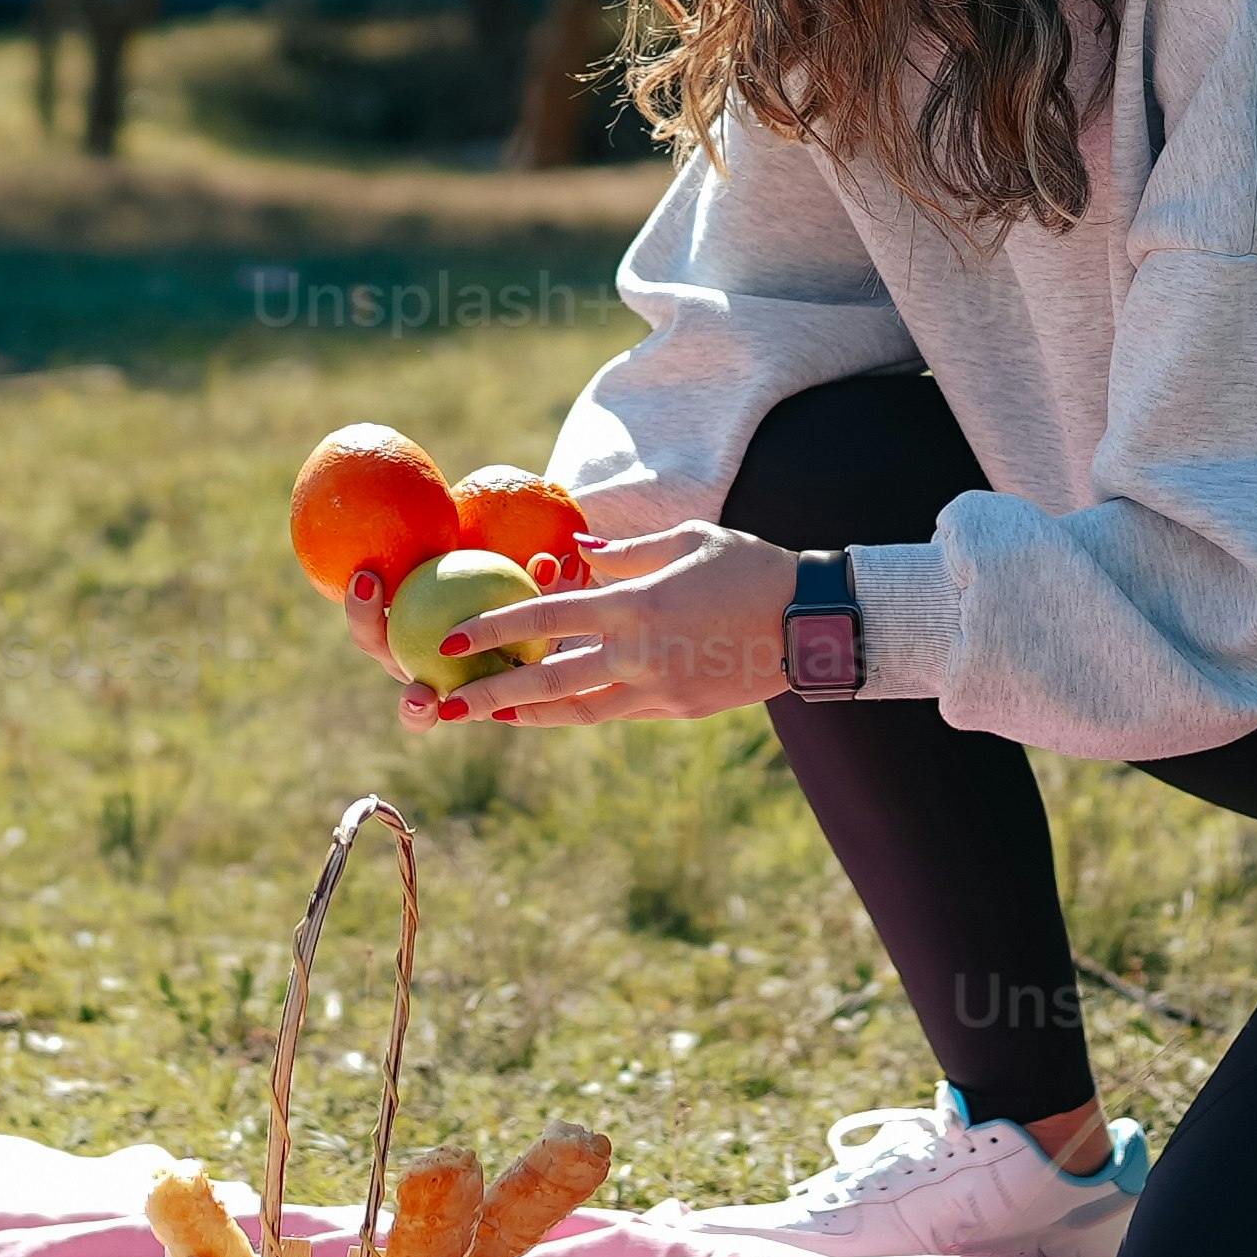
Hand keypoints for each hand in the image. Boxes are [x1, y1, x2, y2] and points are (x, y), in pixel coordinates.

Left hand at [406, 517, 805, 729]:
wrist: (812, 623)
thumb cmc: (751, 567)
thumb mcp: (688, 539)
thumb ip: (624, 552)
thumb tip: (575, 553)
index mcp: (636, 606)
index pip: (547, 620)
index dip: (494, 629)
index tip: (452, 639)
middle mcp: (640, 654)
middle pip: (548, 682)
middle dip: (491, 695)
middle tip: (444, 705)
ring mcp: (658, 690)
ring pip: (577, 711)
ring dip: (527, 715)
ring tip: (487, 717)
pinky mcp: (677, 710)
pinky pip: (616, 712)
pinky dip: (578, 711)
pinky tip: (550, 711)